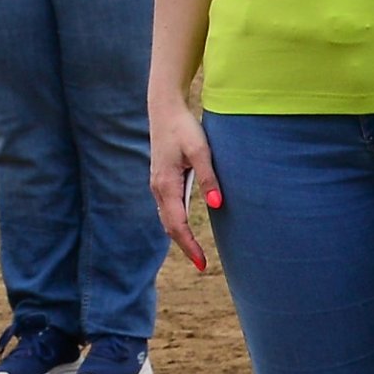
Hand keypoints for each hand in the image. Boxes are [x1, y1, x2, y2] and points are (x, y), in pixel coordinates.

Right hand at [149, 95, 216, 273]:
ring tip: (195, 251)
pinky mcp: (160, 179)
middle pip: (169, 226)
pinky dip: (175, 223)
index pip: (177, 225)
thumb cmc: (184, 128)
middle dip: (184, 246)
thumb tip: (217, 204)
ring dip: (179, 236)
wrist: (165, 109)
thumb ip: (209, 178)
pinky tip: (184, 227)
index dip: (189, 246)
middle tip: (201, 264)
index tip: (202, 263)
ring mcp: (157, 184)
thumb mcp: (200, 150)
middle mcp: (158, 188)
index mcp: (167, 184)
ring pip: (166, 218)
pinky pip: (166, 208)